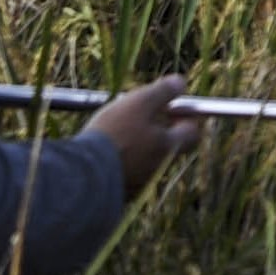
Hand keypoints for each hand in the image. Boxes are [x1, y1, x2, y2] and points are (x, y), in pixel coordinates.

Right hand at [91, 74, 204, 196]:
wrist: (83, 174)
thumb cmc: (114, 134)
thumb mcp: (140, 103)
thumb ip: (163, 92)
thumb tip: (181, 82)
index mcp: (169, 145)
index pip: (192, 132)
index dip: (187, 117)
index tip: (174, 106)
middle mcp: (160, 167)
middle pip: (169, 146)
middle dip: (161, 129)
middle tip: (143, 115)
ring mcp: (140, 182)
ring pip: (148, 159)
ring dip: (140, 144)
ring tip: (119, 129)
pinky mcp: (121, 192)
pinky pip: (128, 171)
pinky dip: (124, 159)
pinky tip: (107, 149)